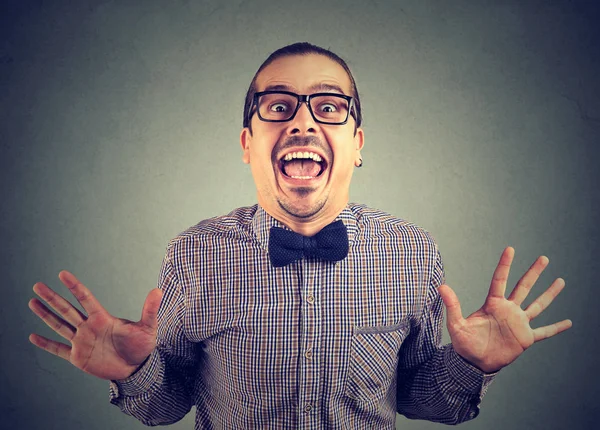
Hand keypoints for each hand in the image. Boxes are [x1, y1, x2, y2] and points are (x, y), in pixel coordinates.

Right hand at [28, 270, 162, 379]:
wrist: (137, 368)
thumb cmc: (142, 346)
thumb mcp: (147, 327)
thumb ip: (149, 310)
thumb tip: (158, 290)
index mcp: (103, 318)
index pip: (85, 298)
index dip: (74, 286)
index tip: (62, 274)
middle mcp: (89, 327)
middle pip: (67, 309)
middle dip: (52, 298)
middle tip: (37, 285)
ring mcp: (82, 341)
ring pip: (60, 325)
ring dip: (46, 315)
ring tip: (32, 302)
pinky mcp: (79, 357)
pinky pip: (58, 350)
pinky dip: (46, 344)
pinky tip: (33, 337)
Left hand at [438, 247, 571, 372]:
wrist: (475, 363)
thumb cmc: (464, 343)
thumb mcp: (456, 324)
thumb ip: (452, 306)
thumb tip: (441, 286)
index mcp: (493, 304)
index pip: (500, 280)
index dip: (505, 264)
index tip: (510, 249)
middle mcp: (508, 310)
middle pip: (523, 287)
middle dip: (534, 273)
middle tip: (544, 258)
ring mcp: (518, 323)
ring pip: (537, 305)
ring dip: (549, 294)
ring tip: (560, 281)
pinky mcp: (525, 338)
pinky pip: (544, 332)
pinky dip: (556, 328)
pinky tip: (568, 322)